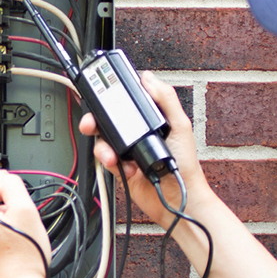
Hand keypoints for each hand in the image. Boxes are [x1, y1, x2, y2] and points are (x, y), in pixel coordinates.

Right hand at [78, 70, 206, 226]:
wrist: (178, 199)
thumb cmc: (186, 164)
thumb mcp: (180, 125)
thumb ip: (165, 99)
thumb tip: (149, 78)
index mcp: (149, 120)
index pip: (126, 102)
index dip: (112, 96)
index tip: (101, 91)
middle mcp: (136, 134)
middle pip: (107, 120)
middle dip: (95, 120)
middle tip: (91, 122)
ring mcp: (126, 151)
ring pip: (102, 141)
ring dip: (103, 147)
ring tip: (113, 155)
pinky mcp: (120, 168)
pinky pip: (105, 161)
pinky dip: (111, 163)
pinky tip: (126, 168)